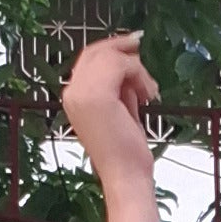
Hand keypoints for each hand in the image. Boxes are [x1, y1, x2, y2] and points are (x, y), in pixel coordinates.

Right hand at [62, 30, 160, 181]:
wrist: (124, 175)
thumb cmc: (125, 151)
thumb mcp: (122, 111)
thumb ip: (120, 89)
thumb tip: (130, 69)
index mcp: (74, 97)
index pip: (89, 59)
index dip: (111, 48)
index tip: (133, 45)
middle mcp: (72, 92)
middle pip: (96, 52)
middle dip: (122, 49)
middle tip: (141, 46)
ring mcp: (82, 93)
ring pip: (111, 57)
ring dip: (136, 69)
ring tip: (148, 90)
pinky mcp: (97, 96)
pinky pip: (121, 66)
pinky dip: (140, 75)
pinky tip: (148, 93)